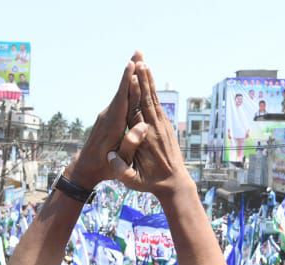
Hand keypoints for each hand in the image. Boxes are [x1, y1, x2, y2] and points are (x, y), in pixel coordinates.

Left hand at [67, 55, 139, 188]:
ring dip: (130, 75)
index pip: (122, 99)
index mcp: (113, 125)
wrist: (86, 167)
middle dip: (130, 71)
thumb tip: (142, 127)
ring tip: (137, 58)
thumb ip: (130, 144)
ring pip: (121, 92)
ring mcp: (107, 114)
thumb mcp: (119, 160)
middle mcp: (109, 115)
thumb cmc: (105, 166)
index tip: (133, 65)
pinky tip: (133, 78)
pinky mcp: (109, 116)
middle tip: (138, 51)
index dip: (128, 82)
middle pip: (122, 89)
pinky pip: (121, 98)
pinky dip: (128, 86)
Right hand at [108, 60, 192, 198]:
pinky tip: (150, 82)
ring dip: (149, 81)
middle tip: (139, 60)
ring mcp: (162, 127)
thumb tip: (110, 157)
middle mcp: (154, 129)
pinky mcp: (166, 127)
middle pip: (147, 99)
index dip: (134, 94)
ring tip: (144, 64)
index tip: (132, 77)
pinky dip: (154, 92)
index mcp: (144, 139)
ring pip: (154, 99)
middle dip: (143, 79)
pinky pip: (158, 105)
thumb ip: (122, 170)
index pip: (136, 112)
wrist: (174, 183)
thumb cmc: (149, 182)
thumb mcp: (132, 181)